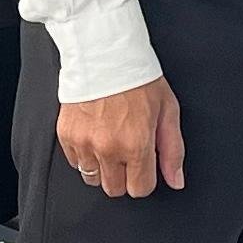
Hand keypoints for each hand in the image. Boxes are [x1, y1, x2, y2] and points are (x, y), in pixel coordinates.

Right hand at [56, 76, 184, 198]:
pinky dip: (84, 154)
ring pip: (92, 179)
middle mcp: (107, 148)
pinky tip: (95, 134)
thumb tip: (176, 180)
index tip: (144, 163)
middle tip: (127, 150)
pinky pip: (75, 163)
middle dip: (124, 175)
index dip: (145, 177)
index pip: (140, 189)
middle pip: (115, 189)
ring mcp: (83, 143)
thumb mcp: (167, 111)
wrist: (104, 53)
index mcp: (136, 144)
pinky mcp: (66, 136)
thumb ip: (172, 150)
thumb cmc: (138, 78)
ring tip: (110, 140)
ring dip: (103, 167)